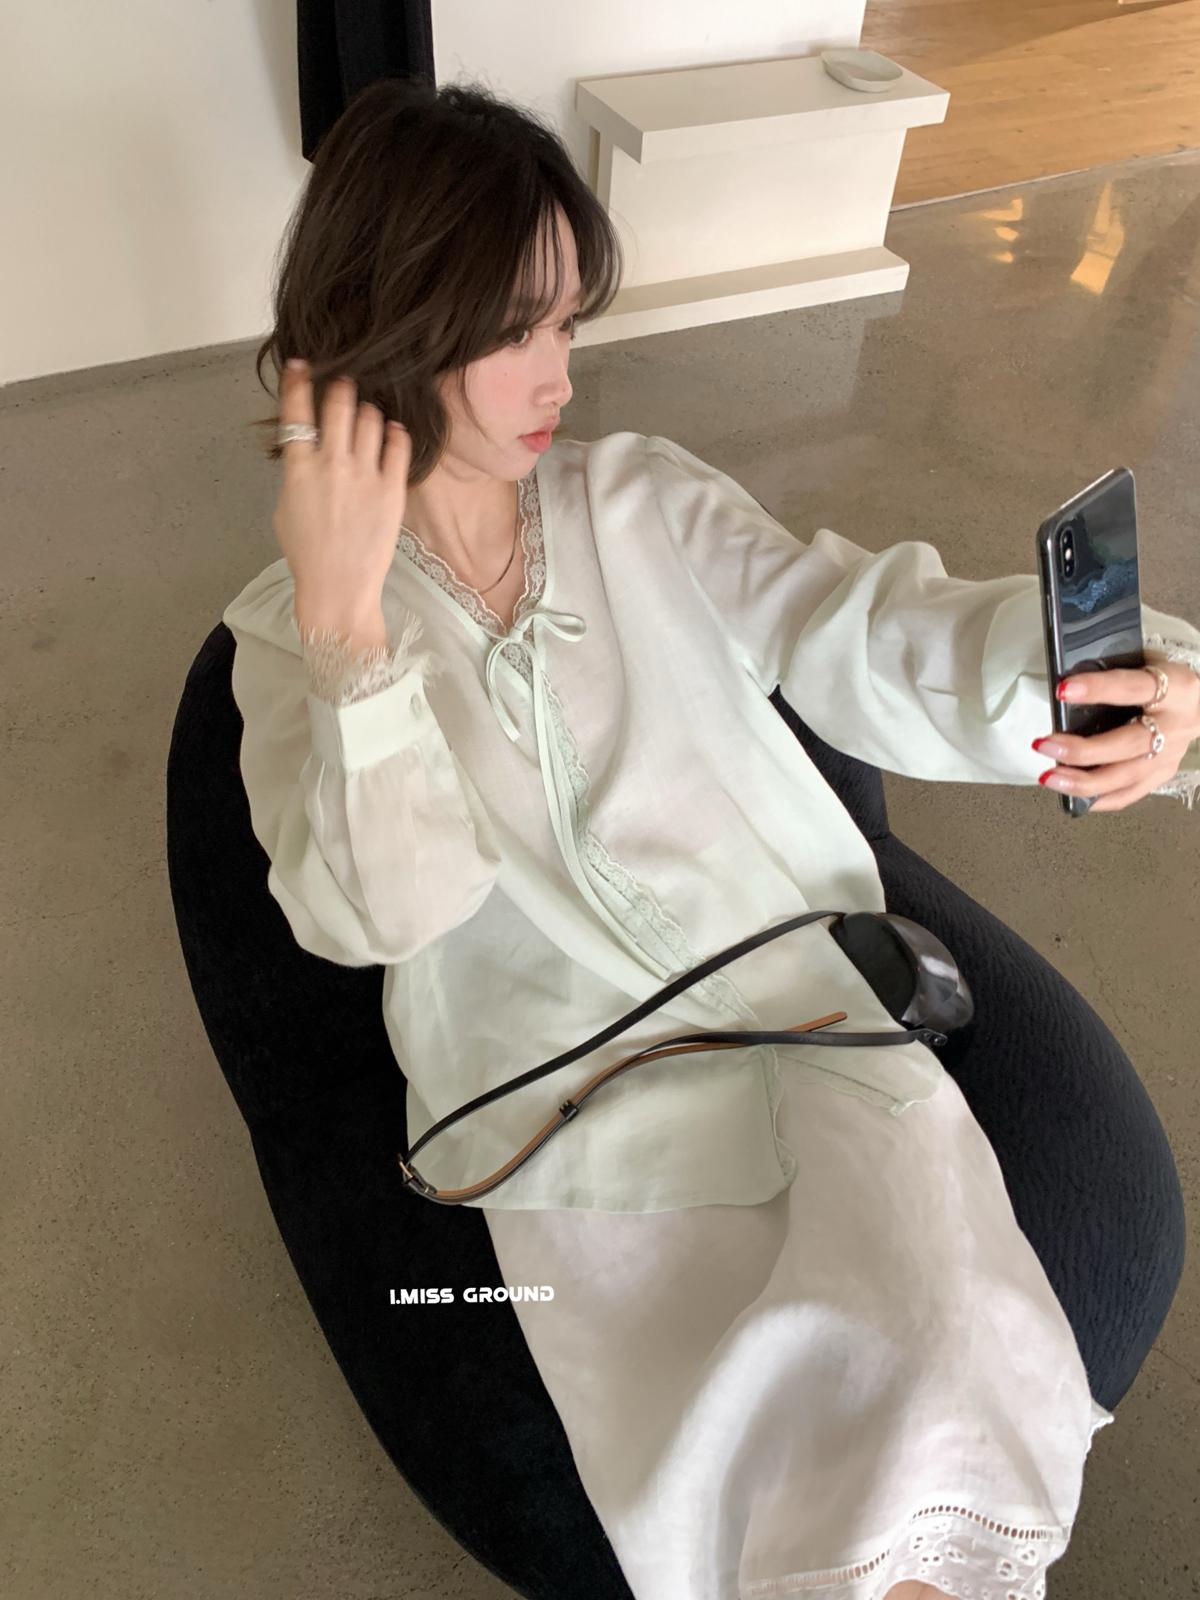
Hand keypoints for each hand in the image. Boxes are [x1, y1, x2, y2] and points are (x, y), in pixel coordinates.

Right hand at [271, 360, 411, 617]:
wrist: (338, 588)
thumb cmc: (307, 553)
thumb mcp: (286, 508)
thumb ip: (297, 472)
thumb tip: (309, 449)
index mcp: (298, 468)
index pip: (296, 410)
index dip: (298, 380)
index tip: (302, 364)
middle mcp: (332, 464)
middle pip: (339, 403)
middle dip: (341, 387)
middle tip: (344, 386)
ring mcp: (365, 474)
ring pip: (370, 417)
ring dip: (367, 411)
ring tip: (367, 418)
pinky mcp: (393, 488)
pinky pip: (398, 444)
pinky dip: (394, 432)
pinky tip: (390, 434)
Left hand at [1034, 653, 1199, 811]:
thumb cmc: (1165, 681)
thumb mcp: (1148, 666)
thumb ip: (1115, 674)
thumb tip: (1065, 689)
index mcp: (1175, 688)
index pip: (1133, 687)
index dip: (1098, 689)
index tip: (1064, 690)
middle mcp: (1175, 725)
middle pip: (1128, 744)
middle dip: (1082, 750)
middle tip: (1044, 745)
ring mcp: (1171, 755)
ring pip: (1126, 776)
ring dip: (1082, 782)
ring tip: (1049, 778)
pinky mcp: (1163, 774)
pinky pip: (1129, 794)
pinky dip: (1098, 798)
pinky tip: (1072, 797)